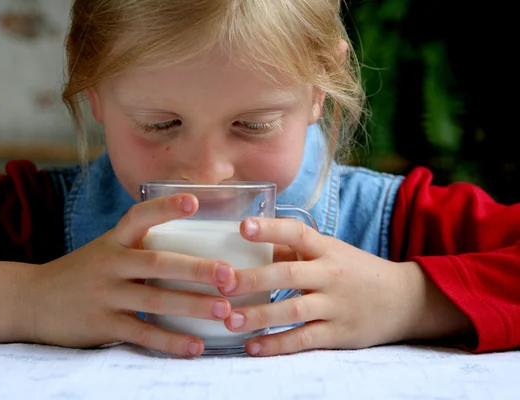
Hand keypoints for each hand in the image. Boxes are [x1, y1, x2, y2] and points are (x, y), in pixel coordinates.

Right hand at [29, 194, 235, 356]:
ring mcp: (104, 295)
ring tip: (223, 310)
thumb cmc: (82, 273)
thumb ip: (139, 248)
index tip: (195, 201)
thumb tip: (192, 249)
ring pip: (155, 299)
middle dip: (197, 269)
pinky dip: (170, 341)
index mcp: (114, 241)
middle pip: (158, 262)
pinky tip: (195, 346)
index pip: (140, 217)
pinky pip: (142, 333)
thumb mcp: (105, 251)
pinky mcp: (101, 325)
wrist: (31, 300)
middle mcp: (110, 264)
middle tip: (229, 275)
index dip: (166, 207)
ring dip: (192, 305)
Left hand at [220, 217, 473, 355]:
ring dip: (259, 316)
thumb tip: (252, 242)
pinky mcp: (339, 333)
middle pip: (288, 274)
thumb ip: (294, 249)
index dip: (270, 229)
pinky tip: (253, 347)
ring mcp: (336, 305)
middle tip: (222, 285)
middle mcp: (330, 274)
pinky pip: (304, 339)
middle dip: (253, 279)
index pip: (296, 232)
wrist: (405, 300)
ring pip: (293, 310)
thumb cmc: (357, 271)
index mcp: (327, 249)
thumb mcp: (331, 252)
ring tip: (229, 320)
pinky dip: (277, 344)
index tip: (242, 227)